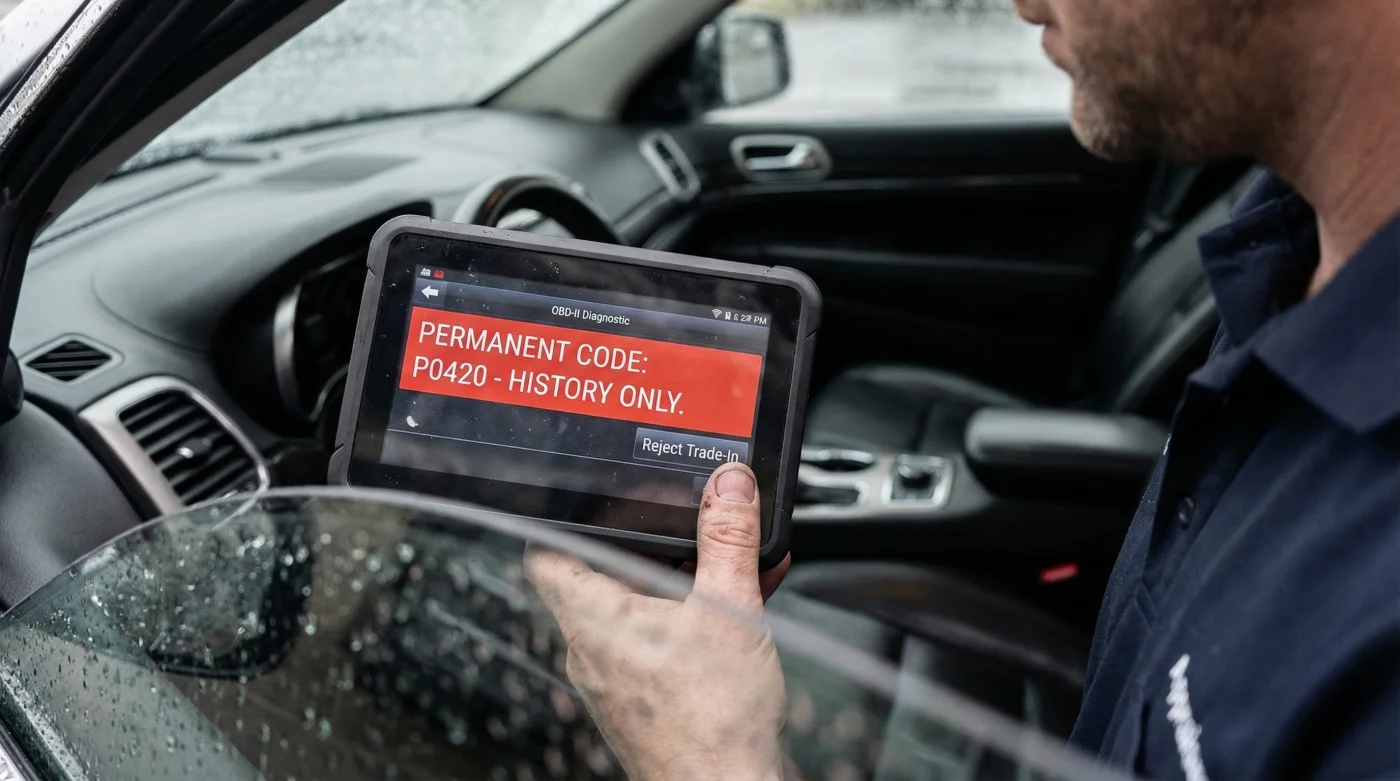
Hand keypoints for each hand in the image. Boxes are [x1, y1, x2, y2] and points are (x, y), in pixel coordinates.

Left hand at [526, 463, 792, 780]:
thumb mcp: (728, 609)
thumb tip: (728, 486)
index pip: (544, 549)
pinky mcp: (649, 698)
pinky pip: (664, 636)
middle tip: (687, 518)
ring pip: (641, 604)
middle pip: (602, 570)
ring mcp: (619, 677)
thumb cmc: (711, 724)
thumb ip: (727, 539)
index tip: (597, 493)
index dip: (565, 514)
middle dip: (652, 541)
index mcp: (591, 618)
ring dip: (684, 577)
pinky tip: (743, 602)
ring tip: (731, 559)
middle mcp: (594, 649)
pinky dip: (695, 612)